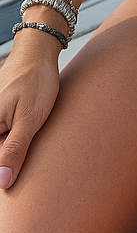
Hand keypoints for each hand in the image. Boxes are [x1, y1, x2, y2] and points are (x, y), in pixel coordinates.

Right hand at [0, 37, 60, 188]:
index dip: (4, 170)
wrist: (37, 50)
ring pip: (2, 145)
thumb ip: (14, 150)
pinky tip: (24, 140)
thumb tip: (2, 182)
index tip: (12, 179)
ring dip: (11, 153)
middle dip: (8, 162)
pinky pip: (3, 136)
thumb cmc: (35, 81)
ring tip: (26, 144)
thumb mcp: (30, 119)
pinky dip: (12, 142)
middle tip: (24, 153)